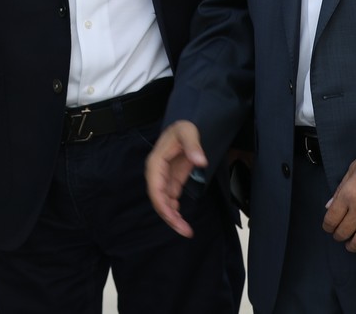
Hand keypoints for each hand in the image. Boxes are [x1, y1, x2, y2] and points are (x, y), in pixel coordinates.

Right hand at [145, 120, 206, 237]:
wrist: (186, 125)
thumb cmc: (184, 126)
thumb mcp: (188, 131)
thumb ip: (193, 145)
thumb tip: (200, 161)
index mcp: (156, 163)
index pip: (155, 188)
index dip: (162, 205)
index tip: (174, 217)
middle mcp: (157, 172)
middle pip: (158, 199)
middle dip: (169, 217)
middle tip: (185, 231)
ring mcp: (164, 177)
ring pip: (163, 202)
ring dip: (172, 217)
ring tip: (186, 230)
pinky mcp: (172, 180)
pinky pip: (170, 199)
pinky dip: (175, 210)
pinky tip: (182, 220)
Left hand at [322, 153, 355, 251]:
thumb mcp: (351, 171)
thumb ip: (339, 191)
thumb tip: (328, 207)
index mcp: (348, 194)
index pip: (332, 219)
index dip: (327, 226)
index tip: (327, 228)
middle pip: (344, 232)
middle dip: (338, 236)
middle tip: (337, 236)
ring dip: (352, 246)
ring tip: (349, 245)